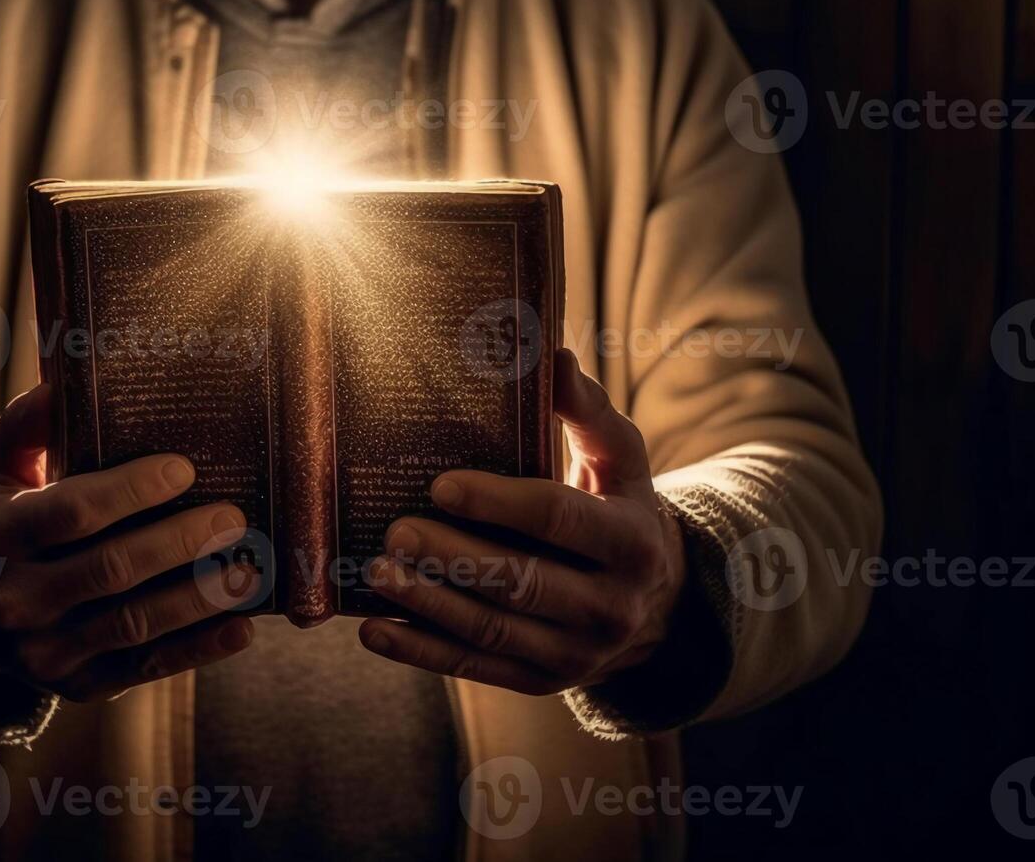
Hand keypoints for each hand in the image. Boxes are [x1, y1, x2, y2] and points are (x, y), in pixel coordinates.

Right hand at [0, 384, 257, 700]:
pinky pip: (146, 667)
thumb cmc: (3, 519)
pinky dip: (199, 649)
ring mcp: (45, 651)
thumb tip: (62, 382)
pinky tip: (241, 626)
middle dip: (178, 541)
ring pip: (134, 624)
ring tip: (249, 566)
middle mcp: (13, 600)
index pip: (69, 512)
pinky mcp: (80, 685)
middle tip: (232, 515)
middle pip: (109, 570)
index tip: (183, 469)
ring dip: (199, 596)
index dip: (130, 490)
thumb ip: (28, 425)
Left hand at [359, 349, 685, 695]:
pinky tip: (374, 630)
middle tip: (395, 530)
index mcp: (631, 541)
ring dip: (429, 605)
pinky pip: (477, 668)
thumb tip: (551, 354)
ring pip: (493, 630)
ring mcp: (576, 652)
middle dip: (454, 557)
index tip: (440, 484)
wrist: (660, 606)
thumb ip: (586, 411)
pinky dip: (422, 653)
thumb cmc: (621, 508)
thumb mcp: (620, 459)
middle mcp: (610, 605)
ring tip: (376, 573)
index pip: (559, 519)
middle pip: (521, 580)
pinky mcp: (543, 680)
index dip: (499, 502)